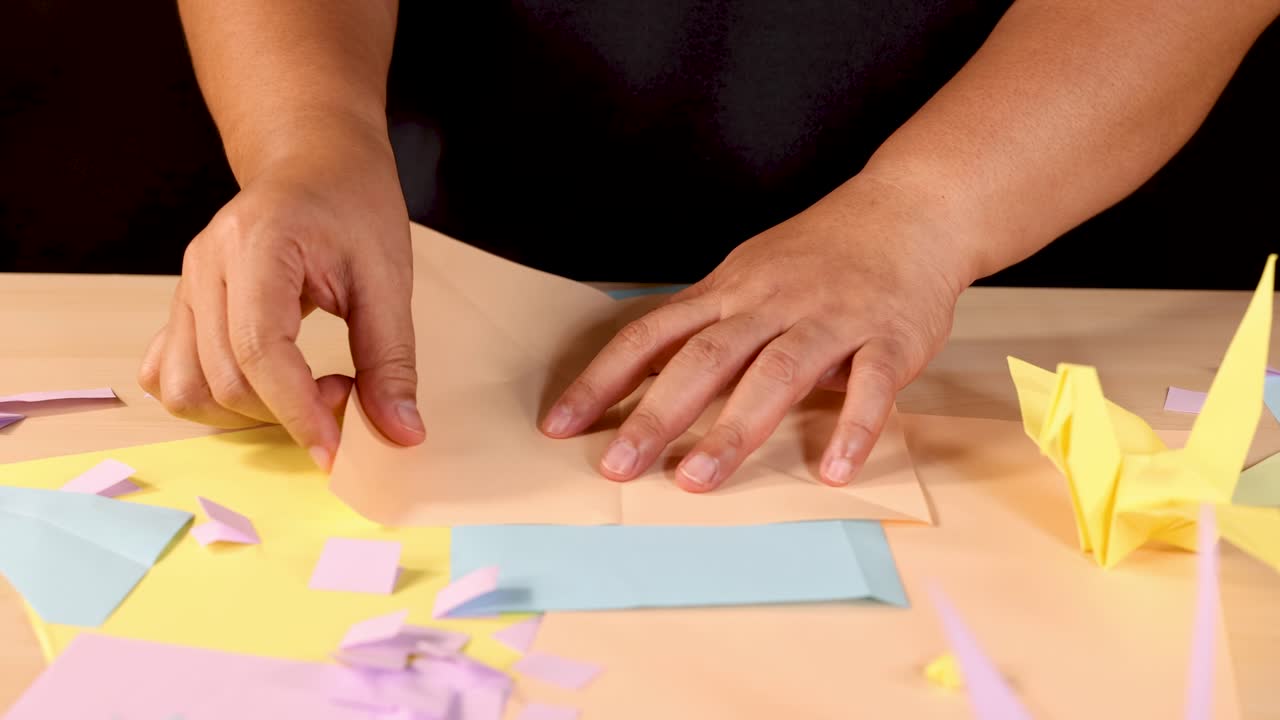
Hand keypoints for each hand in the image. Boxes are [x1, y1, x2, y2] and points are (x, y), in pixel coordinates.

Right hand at [138, 146, 423, 469]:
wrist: (313, 162)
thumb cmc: (353, 206)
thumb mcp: (388, 278)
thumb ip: (391, 359)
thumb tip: (401, 433)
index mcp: (257, 245)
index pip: (259, 350)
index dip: (296, 411)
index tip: (335, 451)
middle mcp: (206, 265)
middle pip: (221, 378)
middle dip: (284, 411)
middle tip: (346, 390)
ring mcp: (185, 286)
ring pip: (185, 388)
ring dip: (247, 413)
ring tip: (307, 385)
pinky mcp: (184, 306)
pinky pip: (170, 374)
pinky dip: (213, 399)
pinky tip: (266, 384)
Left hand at [541, 176, 971, 490]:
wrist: (911, 210)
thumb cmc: (821, 252)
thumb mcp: (749, 273)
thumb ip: (705, 323)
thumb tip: (642, 373)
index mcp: (729, 290)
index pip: (651, 334)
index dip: (603, 379)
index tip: (560, 425)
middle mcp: (772, 302)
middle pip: (704, 359)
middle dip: (655, 415)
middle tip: (617, 468)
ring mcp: (831, 318)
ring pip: (776, 372)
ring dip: (734, 429)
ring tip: (697, 481)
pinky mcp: (890, 337)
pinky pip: (871, 385)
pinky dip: (854, 427)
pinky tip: (833, 471)